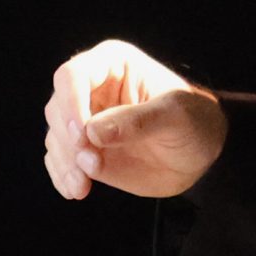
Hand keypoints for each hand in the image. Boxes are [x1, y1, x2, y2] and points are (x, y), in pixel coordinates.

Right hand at [39, 37, 227, 200]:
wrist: (200, 154)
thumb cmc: (194, 121)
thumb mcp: (177, 116)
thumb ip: (138, 121)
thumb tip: (92, 132)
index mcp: (112, 65)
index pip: (72, 76)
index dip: (71, 104)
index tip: (82, 136)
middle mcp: (92, 89)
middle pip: (57, 109)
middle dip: (68, 140)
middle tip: (90, 165)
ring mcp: (85, 120)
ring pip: (55, 137)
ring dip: (64, 163)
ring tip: (82, 186)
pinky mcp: (85, 149)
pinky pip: (60, 160)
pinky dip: (63, 176)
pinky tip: (76, 191)